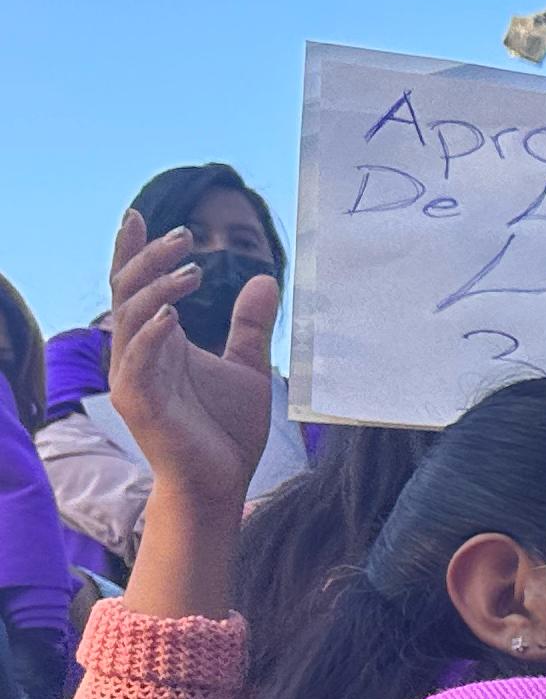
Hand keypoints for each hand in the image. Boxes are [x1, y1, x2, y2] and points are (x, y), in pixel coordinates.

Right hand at [104, 210, 275, 516]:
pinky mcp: (139, 401)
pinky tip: (173, 316)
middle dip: (149, 259)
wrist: (220, 483)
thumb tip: (264, 277)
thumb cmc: (227, 430)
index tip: (139, 215)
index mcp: (159, 341)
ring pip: (131, 318)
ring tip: (191, 270)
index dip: (134, 252)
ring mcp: (133, 376)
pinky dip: (152, 334)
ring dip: (157, 289)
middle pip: (129, 291)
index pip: (137, 287)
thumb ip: (250, 325)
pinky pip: (138, 359)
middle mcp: (138, 353)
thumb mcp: (249, 367)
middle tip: (184, 237)